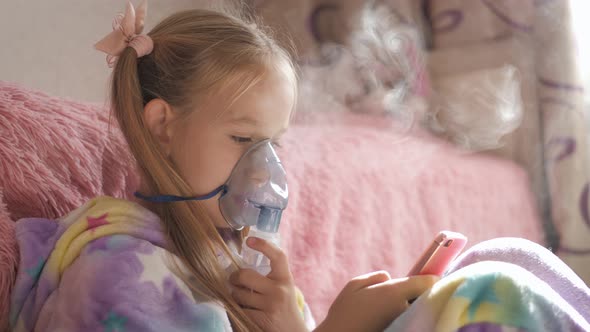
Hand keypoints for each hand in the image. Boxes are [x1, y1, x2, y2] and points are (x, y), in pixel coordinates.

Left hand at [230, 237, 307, 331]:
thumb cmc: (283, 305)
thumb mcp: (283, 287)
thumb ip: (270, 275)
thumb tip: (243, 259)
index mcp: (285, 278)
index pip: (278, 256)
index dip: (264, 245)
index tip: (249, 240)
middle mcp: (279, 291)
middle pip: (245, 275)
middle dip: (234, 278)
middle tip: (233, 280)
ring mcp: (271, 306)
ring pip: (238, 295)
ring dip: (235, 296)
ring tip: (241, 299)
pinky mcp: (262, 320)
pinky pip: (239, 310)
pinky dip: (237, 310)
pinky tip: (243, 311)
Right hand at [315, 271, 438, 331]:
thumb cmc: (344, 312)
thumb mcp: (354, 285)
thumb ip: (375, 277)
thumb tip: (389, 277)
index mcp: (395, 292)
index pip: (428, 283)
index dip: (431, 278)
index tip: (431, 278)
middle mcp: (404, 308)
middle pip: (424, 297)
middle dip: (418, 294)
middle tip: (406, 294)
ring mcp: (404, 322)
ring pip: (417, 309)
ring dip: (411, 306)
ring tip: (390, 309)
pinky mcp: (401, 331)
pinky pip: (409, 320)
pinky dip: (404, 317)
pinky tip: (388, 319)